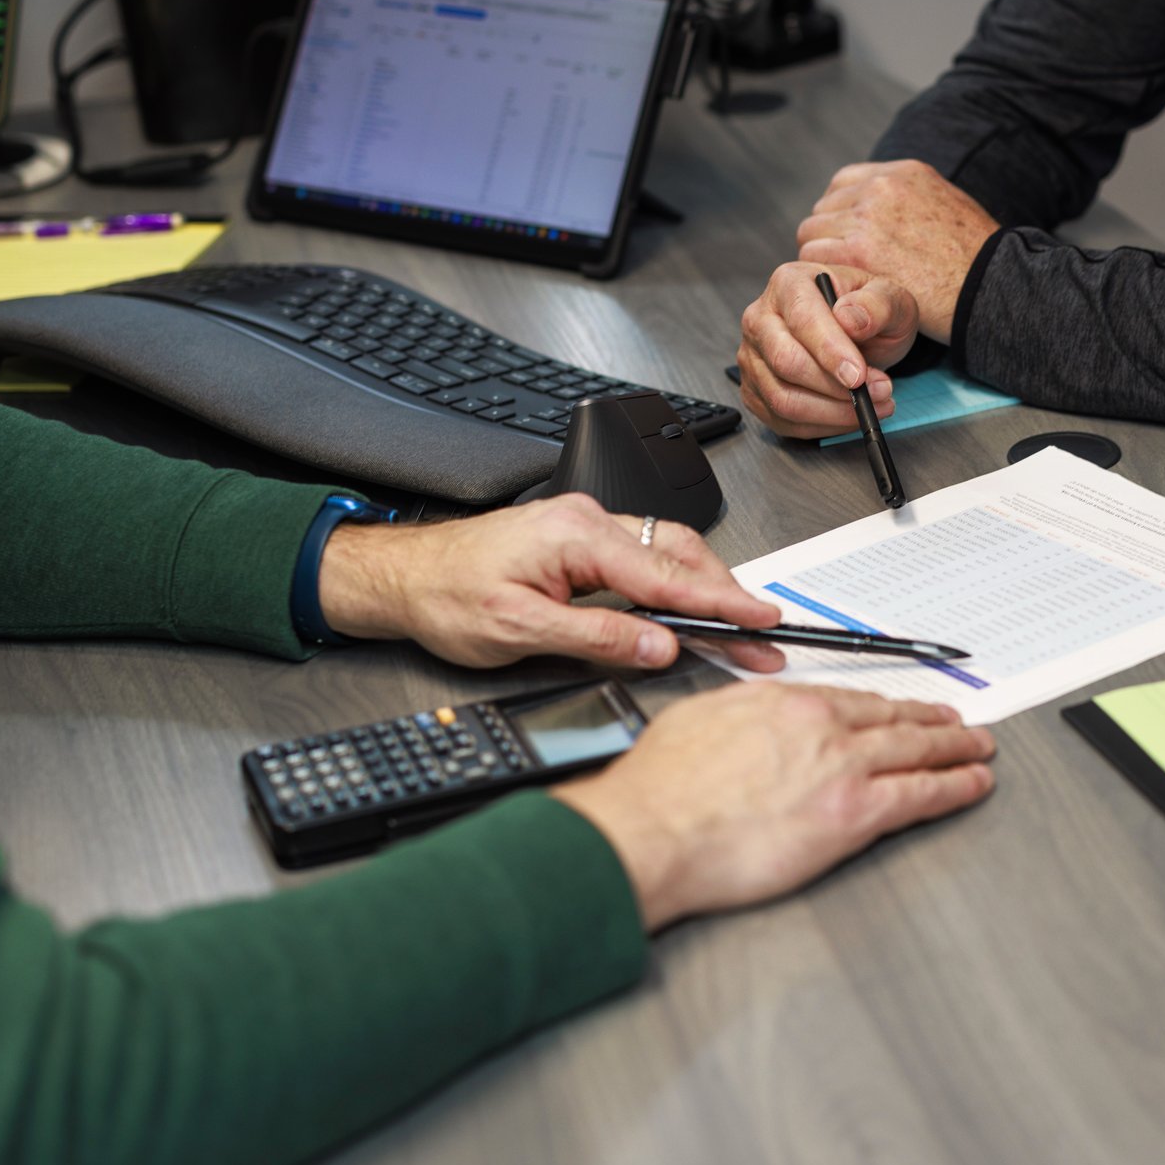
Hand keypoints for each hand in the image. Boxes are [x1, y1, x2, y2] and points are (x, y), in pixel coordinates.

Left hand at [318, 495, 783, 669]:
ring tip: (734, 625)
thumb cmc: (446, 596)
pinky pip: (642, 555)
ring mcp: (585, 526)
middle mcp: (587, 520)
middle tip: (760, 634)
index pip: (666, 575)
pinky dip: (674, 581)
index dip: (720, 602)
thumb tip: (657, 644)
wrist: (403, 577)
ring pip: (665, 551)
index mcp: (576, 536)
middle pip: (679, 554)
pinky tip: (686, 604)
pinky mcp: (579, 540)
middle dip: (726, 593)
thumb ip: (596, 637)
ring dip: (703, 586)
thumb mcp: (519, 630)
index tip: (760, 621)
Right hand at [556, 682, 997, 930]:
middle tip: (959, 723)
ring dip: (956, 748)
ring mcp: (843, 769)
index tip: (900, 709)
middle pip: (893, 720)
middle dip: (933, 721)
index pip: (850, 701)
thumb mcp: (697, 720)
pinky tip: (972, 784)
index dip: (885, 707)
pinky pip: (921, 795)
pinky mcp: (854, 814)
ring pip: (917, 751)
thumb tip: (748, 722)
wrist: (654, 830)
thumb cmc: (661, 788)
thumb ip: (738, 716)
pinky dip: (954, 787)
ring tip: (980, 748)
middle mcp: (821, 728)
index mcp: (783, 704)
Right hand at [735, 259, 918, 438]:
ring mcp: (753, 357)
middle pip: (786, 362)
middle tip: (878, 392)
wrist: (859, 331)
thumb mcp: (890, 298)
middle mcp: (761, 318)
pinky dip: (821, 426)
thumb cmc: (869, 312)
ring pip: (783, 398)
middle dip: (835, 388)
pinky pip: (782, 420)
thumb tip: (851, 319)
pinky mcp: (755, 390)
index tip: (859, 376)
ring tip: (871, 405)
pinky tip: (848, 415)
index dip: (831, 352)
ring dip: (833, 412)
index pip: (803, 320)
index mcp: (789, 283)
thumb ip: (877, 304)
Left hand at [793, 160, 999, 341]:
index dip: (842, 214)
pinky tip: (844, 290)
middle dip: (831, 237)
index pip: (844, 182)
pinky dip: (823, 275)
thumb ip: (911, 203)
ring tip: (848, 281)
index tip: (851, 239)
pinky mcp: (858, 250)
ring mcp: (866, 215)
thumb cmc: (976, 260)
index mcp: (904, 172)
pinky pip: (813, 255)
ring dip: (824, 256)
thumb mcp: (948, 208)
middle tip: (847, 269)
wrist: (991, 285)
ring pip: (812, 232)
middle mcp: (882, 186)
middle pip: (824, 208)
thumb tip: (887, 216)